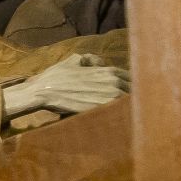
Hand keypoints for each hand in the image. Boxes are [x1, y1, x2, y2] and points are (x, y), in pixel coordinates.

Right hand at [1, 54, 128, 118]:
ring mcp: (109, 97)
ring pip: (129, 103)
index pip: (132, 79)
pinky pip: (119, 113)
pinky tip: (121, 121)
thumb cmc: (57, 75)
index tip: (132, 93)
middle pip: (134, 92)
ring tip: (131, 115)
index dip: (133, 86)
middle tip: (136, 106)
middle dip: (135, 98)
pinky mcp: (102, 110)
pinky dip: (121, 116)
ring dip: (130, 108)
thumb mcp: (75, 60)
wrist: (44, 91)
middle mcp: (113, 83)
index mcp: (110, 71)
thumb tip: (99, 62)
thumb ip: (91, 59)